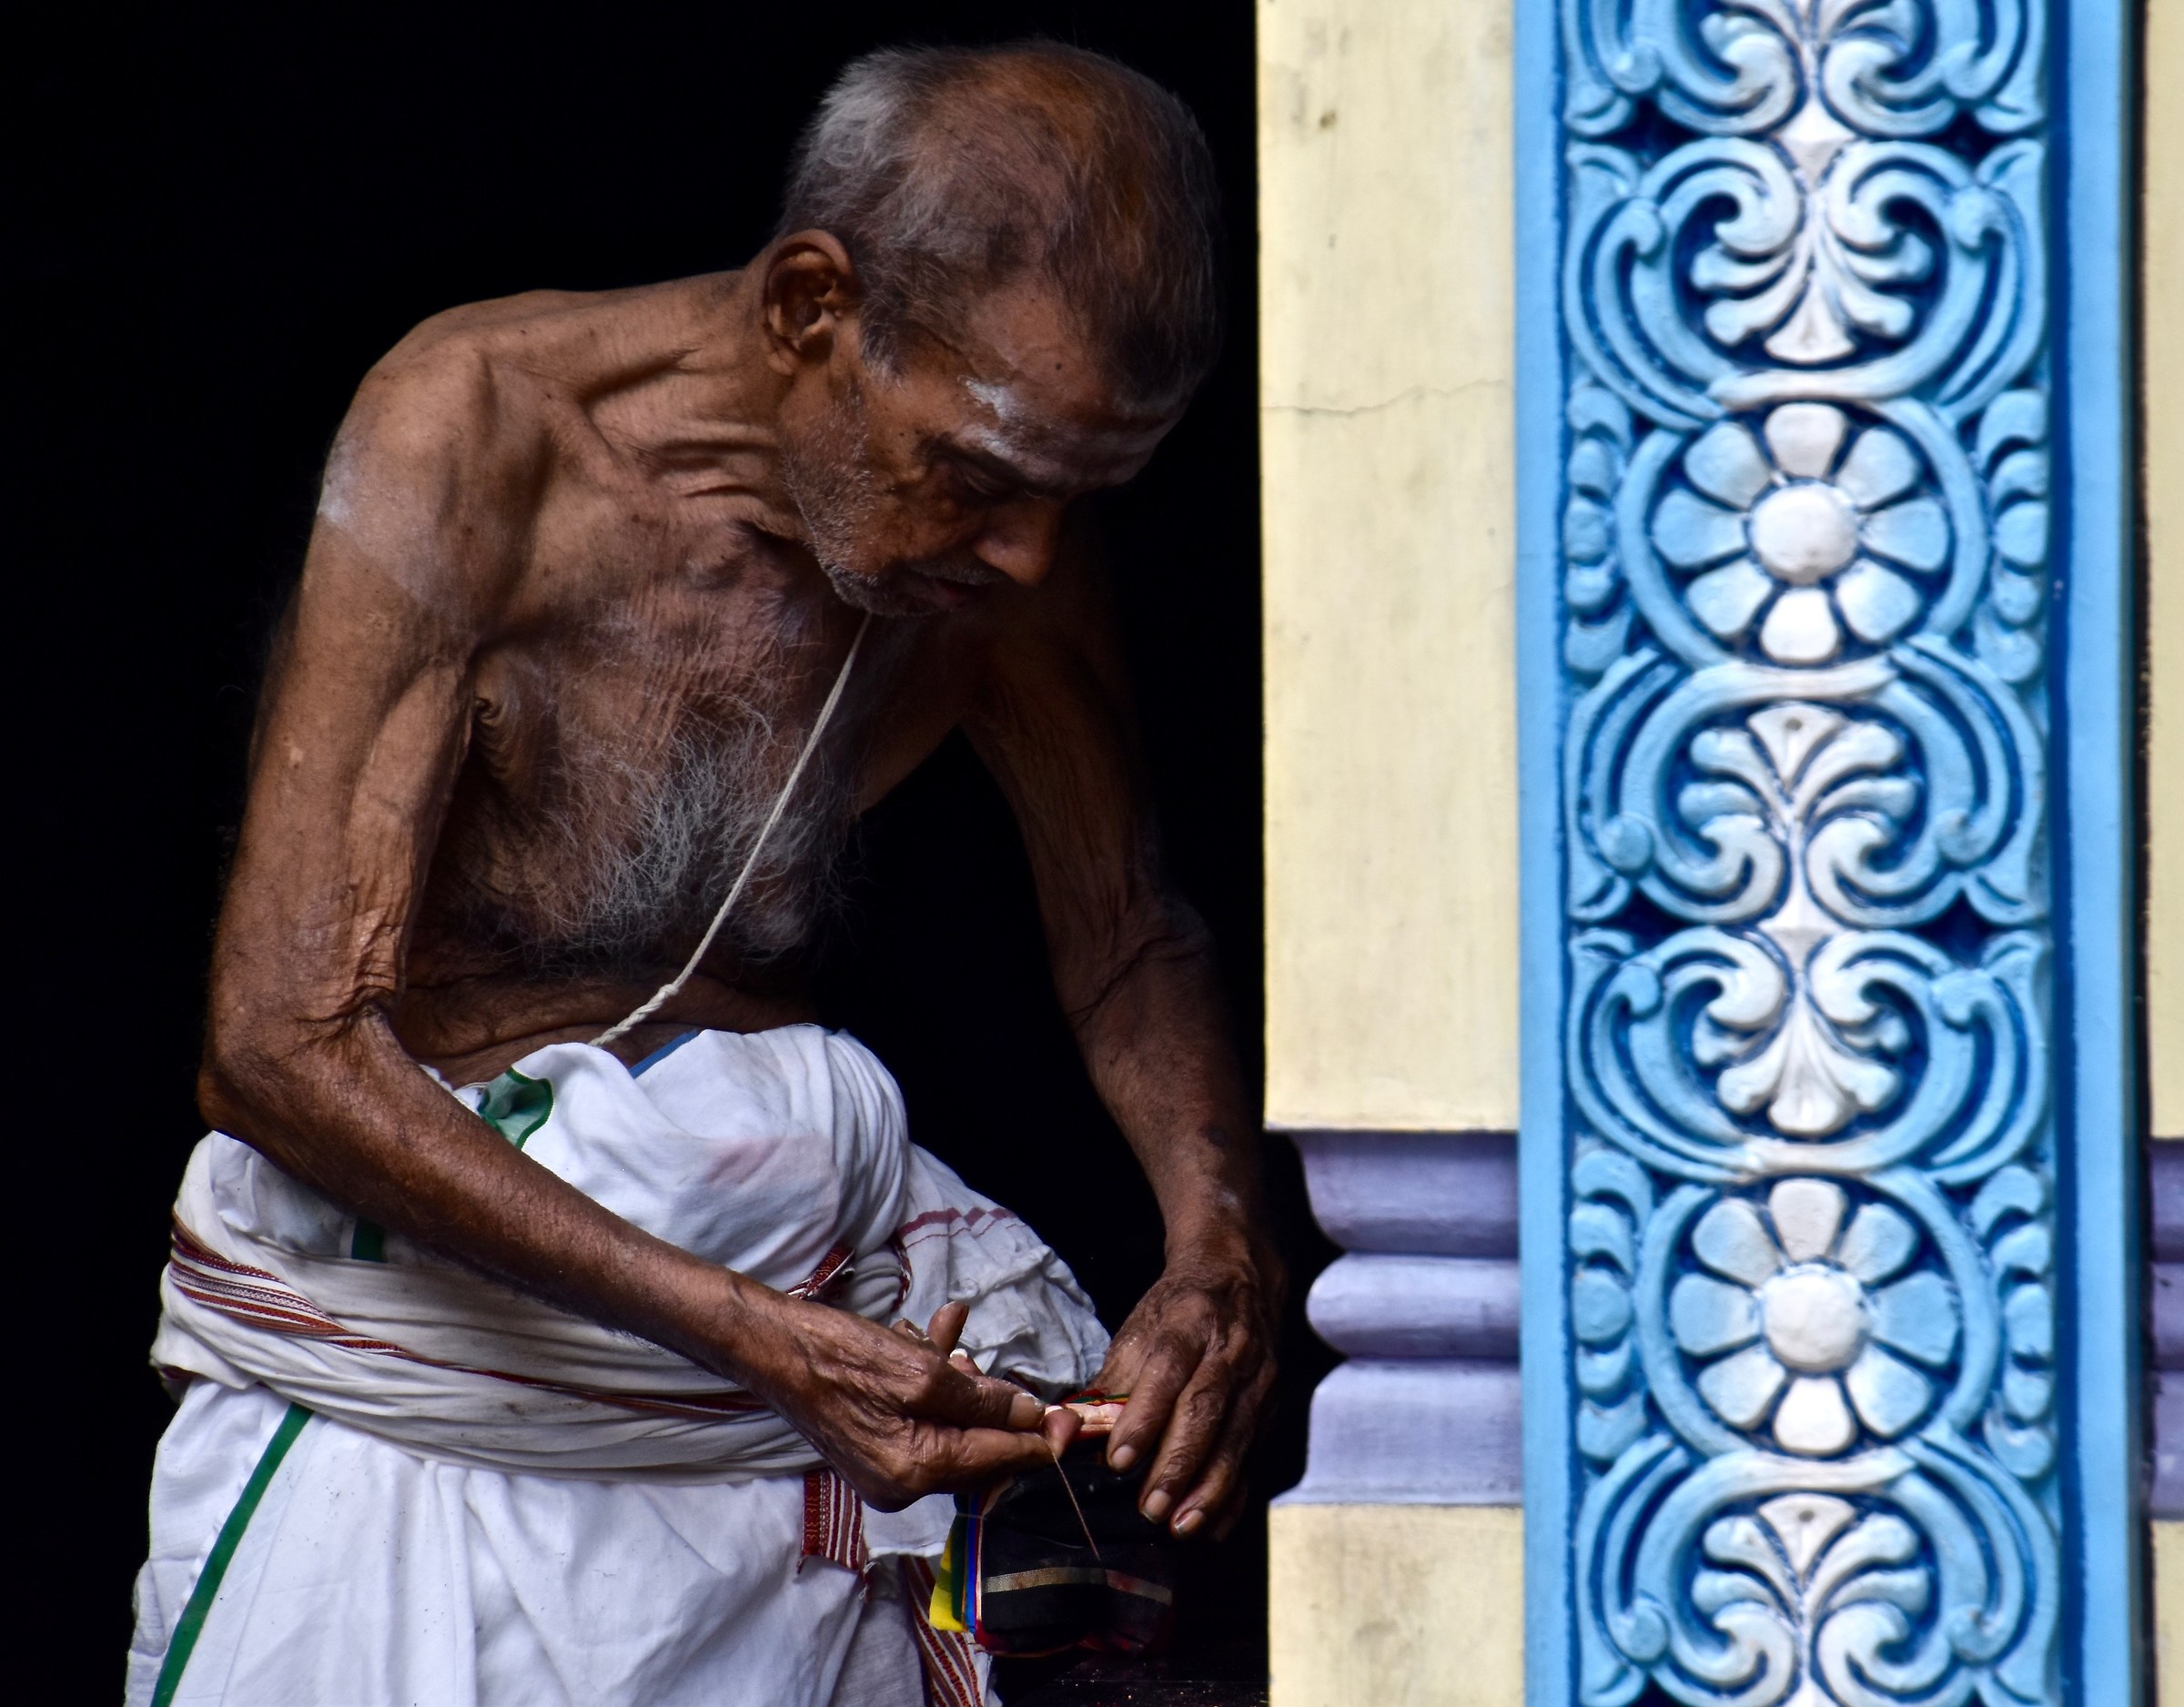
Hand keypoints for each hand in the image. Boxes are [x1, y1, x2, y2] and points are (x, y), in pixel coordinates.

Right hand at [745, 1298, 1075, 1509]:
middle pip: (978, 1449)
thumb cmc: (840, 1357)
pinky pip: (922, 1414)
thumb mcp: (921, 1372)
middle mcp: (903, 1483)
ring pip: (952, 1425)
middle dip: (991, 1402)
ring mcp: (887, 1465)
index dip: (1041, 1439)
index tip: (1072, 1417)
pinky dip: (933, 1377)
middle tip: (981, 1359)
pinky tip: (936, 1330)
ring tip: (948, 1337)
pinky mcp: (875, 1442)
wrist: (771, 1346)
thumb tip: (1030, 1416)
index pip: (999, 1463)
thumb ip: (981, 1399)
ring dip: (960, 1380)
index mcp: (916, 1473)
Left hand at [1094, 1234, 1280, 1536]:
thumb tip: (1064, 1431)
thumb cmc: (1178, 1310)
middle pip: (1205, 1409)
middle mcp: (1230, 1350)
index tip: (1118, 1459)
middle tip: (1150, 1507)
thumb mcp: (1139, 1329)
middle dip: (1178, 1463)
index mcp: (1190, 1321)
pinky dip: (1234, 1494)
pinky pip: (1253, 1456)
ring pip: (1236, 1438)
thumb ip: (1106, 1382)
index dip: (1144, 1416)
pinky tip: (1213, 1527)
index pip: (1168, 1369)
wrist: (1240, 1277)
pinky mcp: (1271, 1406)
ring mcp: (1257, 1380)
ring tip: (1180, 1526)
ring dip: (1209, 1488)